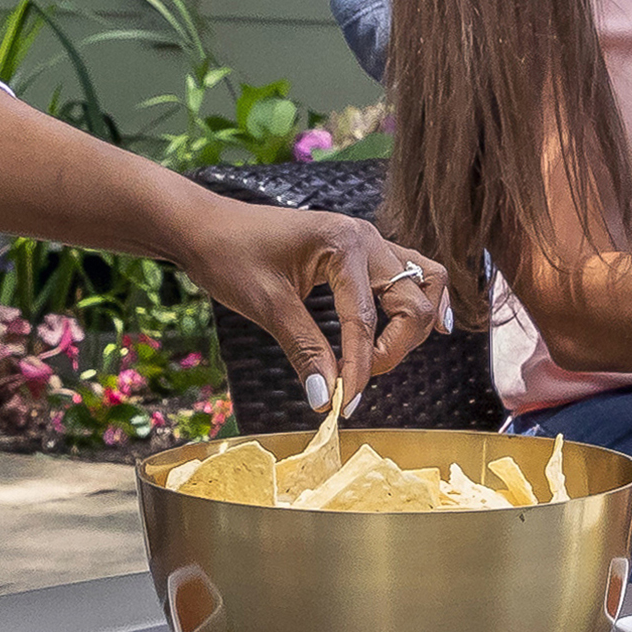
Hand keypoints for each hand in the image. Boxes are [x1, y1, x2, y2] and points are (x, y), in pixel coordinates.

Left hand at [170, 193, 446, 414]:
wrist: (207, 225)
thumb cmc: (230, 256)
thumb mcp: (267, 306)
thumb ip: (303, 350)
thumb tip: (325, 397)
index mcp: (344, 245)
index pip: (365, 321)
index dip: (360, 369)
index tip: (346, 406)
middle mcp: (367, 238)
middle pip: (413, 303)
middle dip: (394, 350)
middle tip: (356, 382)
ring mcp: (369, 241)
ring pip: (424, 283)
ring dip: (416, 325)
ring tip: (386, 359)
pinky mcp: (363, 251)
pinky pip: (411, 273)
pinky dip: (420, 300)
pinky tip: (424, 327)